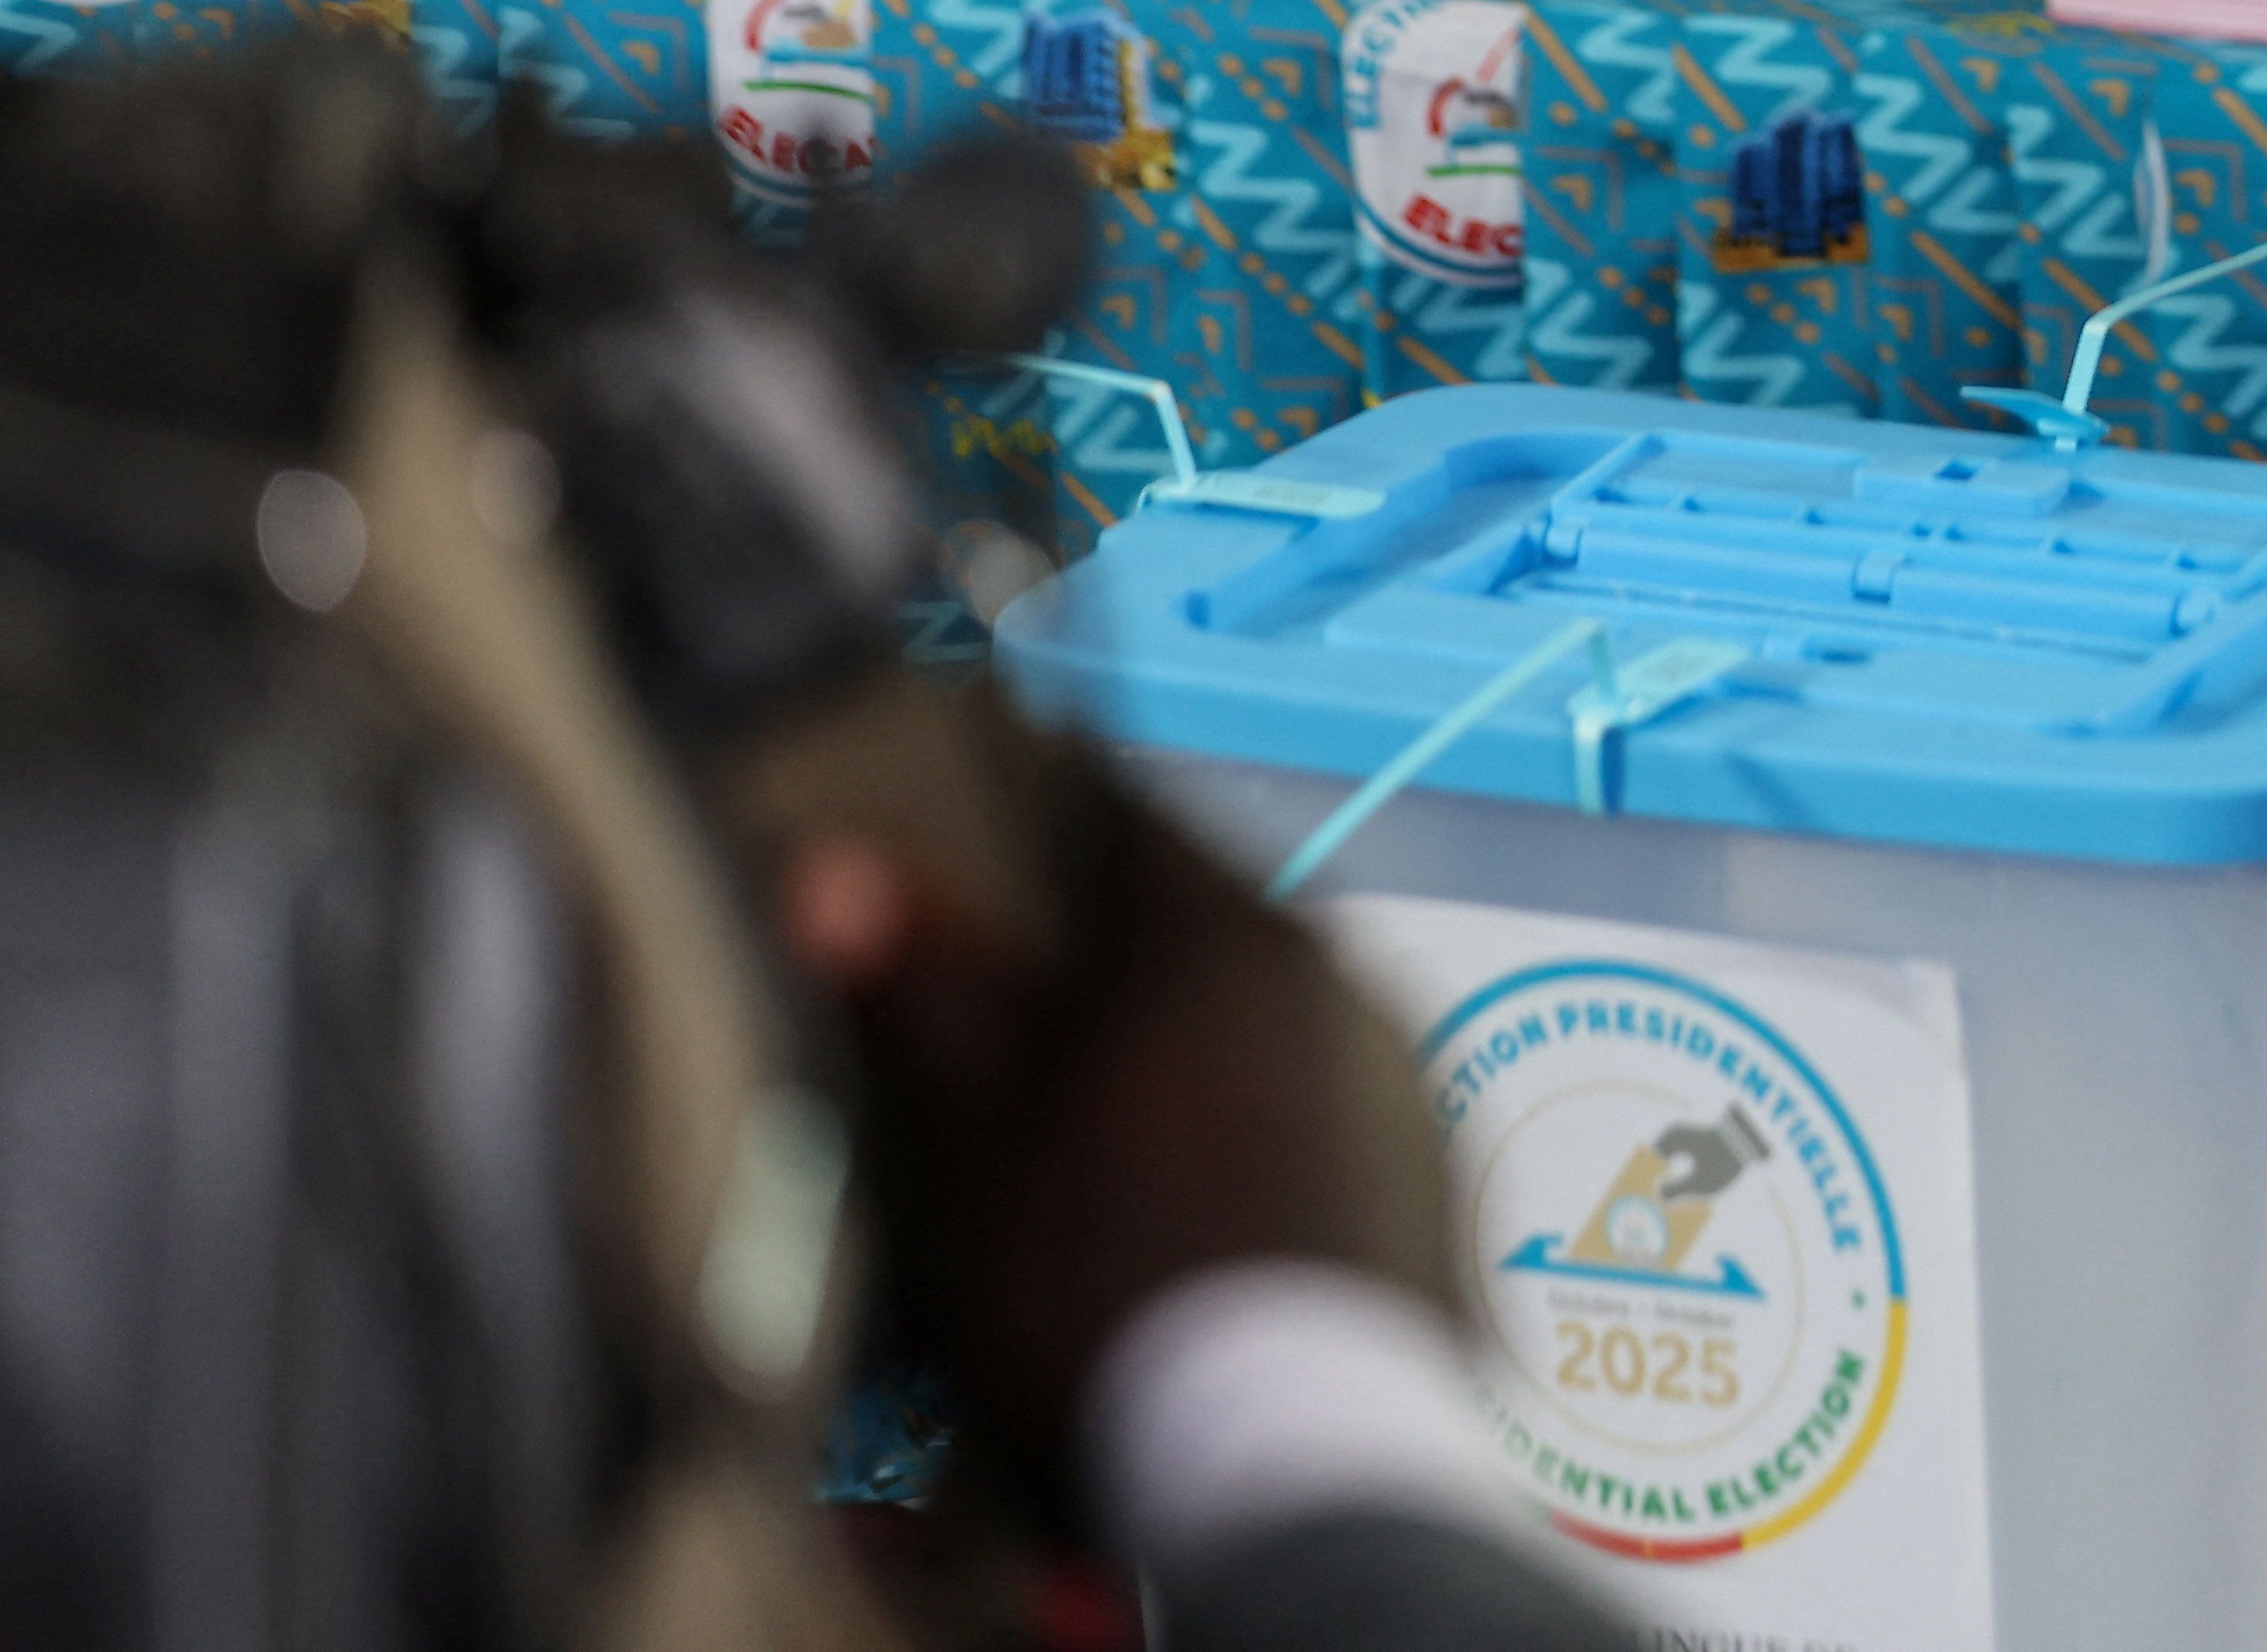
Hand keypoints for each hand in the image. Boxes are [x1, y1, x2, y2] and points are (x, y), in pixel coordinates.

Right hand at [756, 689, 1459, 1529]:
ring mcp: (1395, 1072)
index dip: (1031, 822)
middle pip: (1191, 922)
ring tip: (1097, 1144)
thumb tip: (834, 868)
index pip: (1115, 809)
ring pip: (1260, 1018)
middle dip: (1104, 962)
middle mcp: (1332, 972)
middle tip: (1017, 1031)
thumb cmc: (1105, 1286)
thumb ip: (918, 982)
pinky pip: (1319, 1112)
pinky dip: (1253, 1136)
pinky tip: (1189, 1211)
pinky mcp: (1432, 1170)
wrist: (1275, 1456)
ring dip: (1183, 1055)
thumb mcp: (969, 1132)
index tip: (980, 858)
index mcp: (1218, 930)